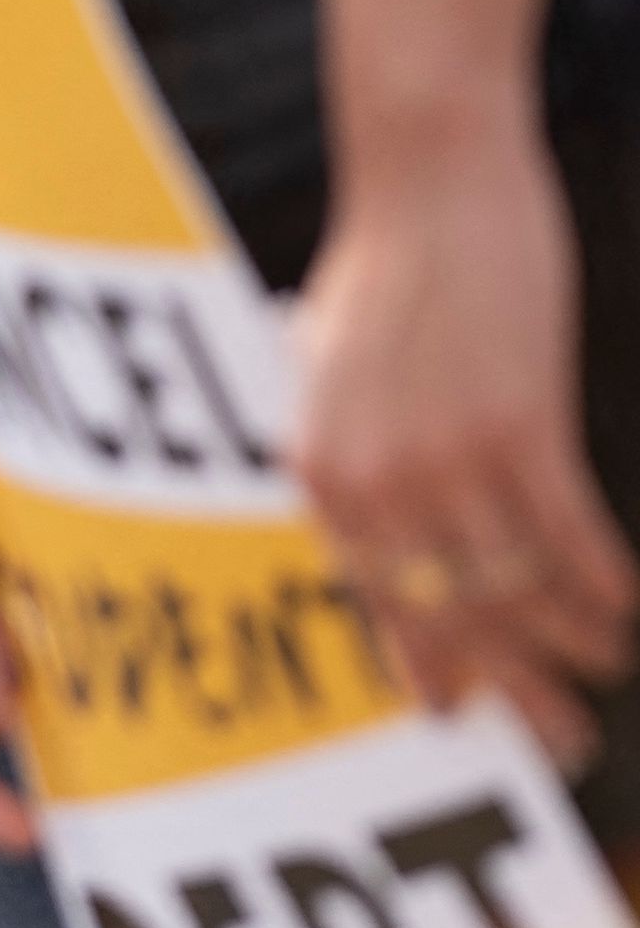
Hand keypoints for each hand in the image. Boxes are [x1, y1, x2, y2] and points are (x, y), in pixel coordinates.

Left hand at [295, 120, 636, 763]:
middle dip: (509, 689)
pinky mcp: (518, 428)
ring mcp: (443, 461)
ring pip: (516, 588)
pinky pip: (568, 537)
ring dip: (569, 645)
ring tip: (603, 676)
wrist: (428, 182)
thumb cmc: (381, 271)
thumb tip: (368, 517)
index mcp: (318, 473)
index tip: (455, 717)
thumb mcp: (324, 371)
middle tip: (557, 746)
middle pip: (449, 616)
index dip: (425, 664)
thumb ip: (343, 450)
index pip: (373, 600)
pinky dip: (603, 585)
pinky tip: (629, 616)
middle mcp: (370, 484)